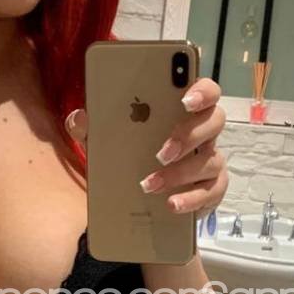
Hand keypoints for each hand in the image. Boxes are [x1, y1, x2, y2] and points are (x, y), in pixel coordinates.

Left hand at [66, 75, 228, 216]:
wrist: (138, 199)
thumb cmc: (130, 155)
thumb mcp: (106, 141)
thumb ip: (91, 127)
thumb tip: (78, 118)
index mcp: (182, 110)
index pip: (205, 90)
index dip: (201, 91)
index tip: (184, 99)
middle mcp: (203, 132)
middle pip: (215, 121)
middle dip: (189, 135)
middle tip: (161, 152)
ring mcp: (210, 160)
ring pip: (210, 160)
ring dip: (180, 173)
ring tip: (149, 184)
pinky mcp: (211, 190)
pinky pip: (211, 192)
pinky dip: (191, 199)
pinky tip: (171, 204)